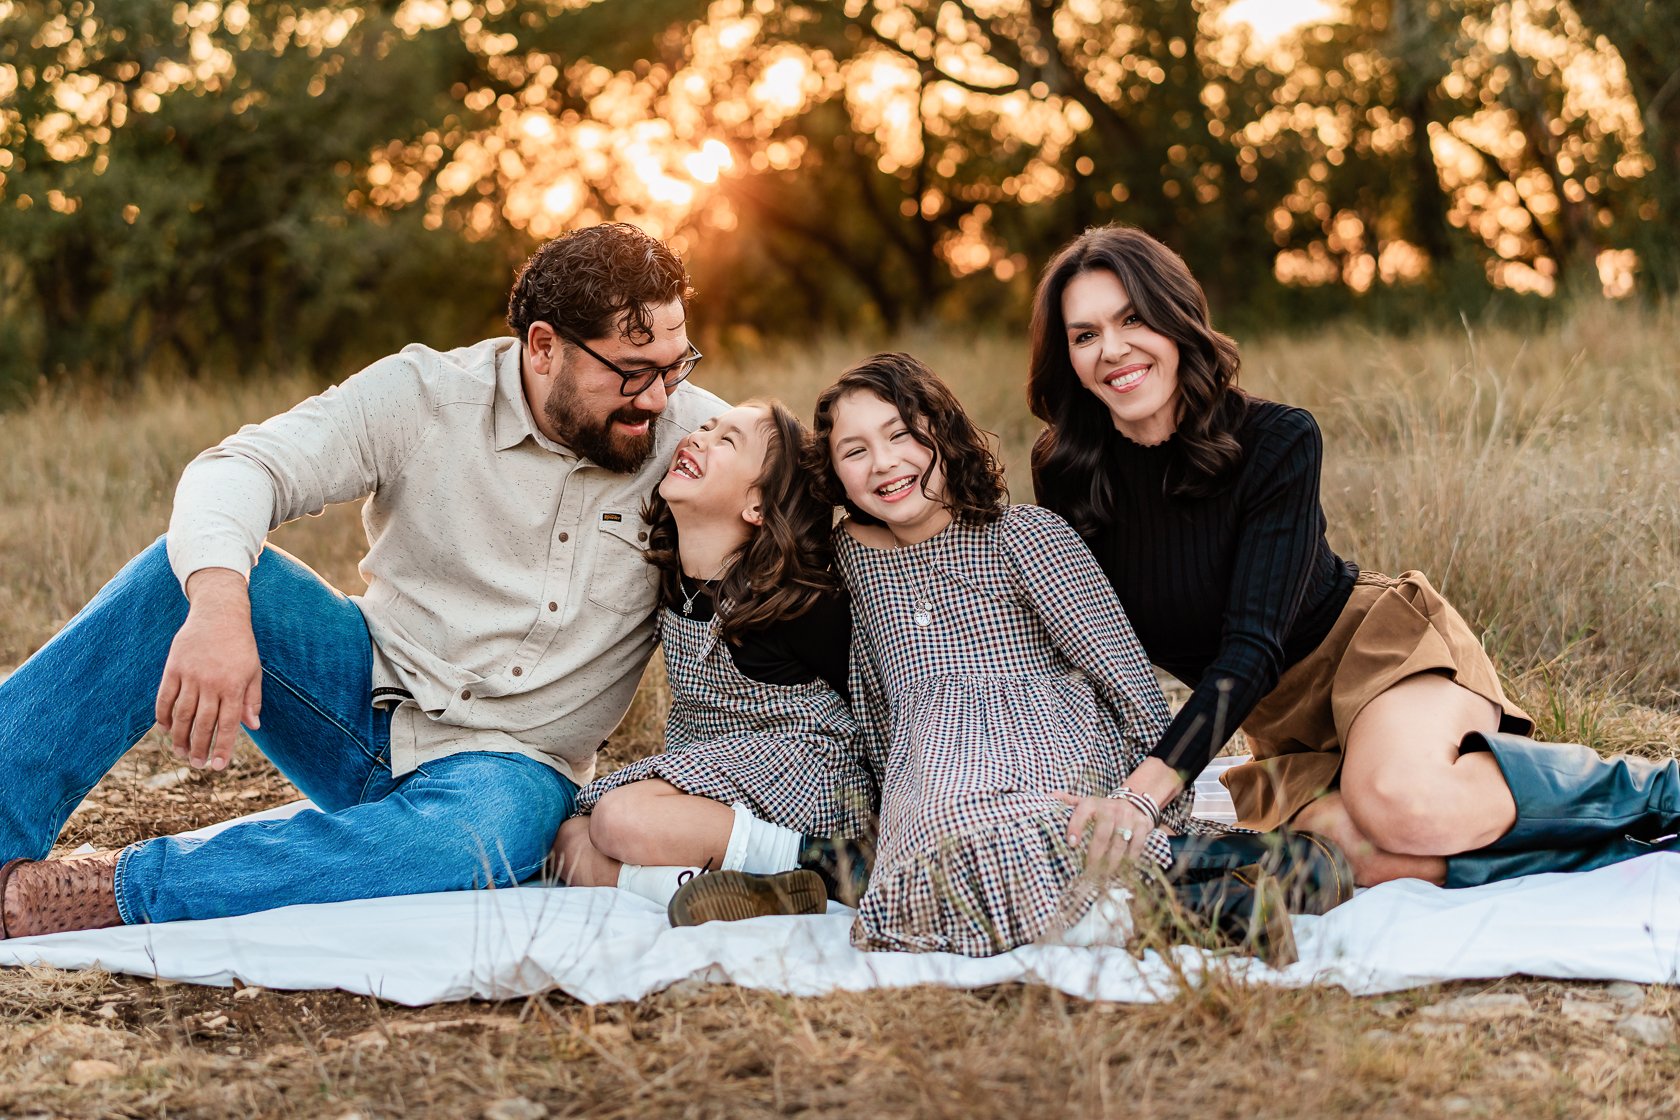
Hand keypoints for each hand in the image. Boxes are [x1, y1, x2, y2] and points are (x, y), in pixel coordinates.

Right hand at [154, 568, 261, 770]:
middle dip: (199, 748)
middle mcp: (211, 683)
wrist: (219, 613)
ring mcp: (190, 675)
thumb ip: (252, 700)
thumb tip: (253, 726)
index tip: (217, 766)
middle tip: (197, 764)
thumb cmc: (241, 645)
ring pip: (182, 715)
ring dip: (180, 737)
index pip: (229, 724)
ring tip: (181, 753)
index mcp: (234, 686)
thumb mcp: (254, 671)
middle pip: (202, 724)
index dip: (223, 747)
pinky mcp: (173, 668)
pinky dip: (164, 716)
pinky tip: (167, 729)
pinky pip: (165, 697)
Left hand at [1050, 791, 1154, 874]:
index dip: (1076, 826)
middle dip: (1096, 854)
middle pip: (1103, 833)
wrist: (1133, 801)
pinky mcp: (1143, 824)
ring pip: (1120, 841)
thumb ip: (1068, 802)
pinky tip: (1124, 869)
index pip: (1082, 812)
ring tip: (1105, 875)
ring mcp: (1128, 816)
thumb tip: (1048, 797)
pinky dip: (1130, 858)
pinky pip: (1137, 844)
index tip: (1072, 844)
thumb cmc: (1102, 809)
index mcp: (1092, 803)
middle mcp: (1111, 807)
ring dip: (1113, 861)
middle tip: (1089, 870)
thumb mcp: (1086, 803)